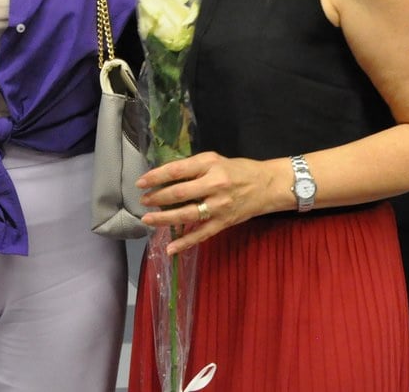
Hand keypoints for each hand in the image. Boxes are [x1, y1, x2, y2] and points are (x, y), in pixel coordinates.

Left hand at [136, 151, 276, 253]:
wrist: (268, 186)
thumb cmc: (238, 170)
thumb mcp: (214, 160)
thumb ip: (192, 168)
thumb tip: (163, 177)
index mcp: (210, 165)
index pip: (177, 170)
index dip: (156, 176)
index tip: (140, 182)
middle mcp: (215, 185)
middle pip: (180, 193)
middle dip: (157, 198)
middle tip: (143, 201)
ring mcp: (219, 206)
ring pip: (187, 214)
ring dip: (165, 219)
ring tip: (148, 220)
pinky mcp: (224, 223)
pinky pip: (202, 234)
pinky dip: (185, 242)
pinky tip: (170, 248)